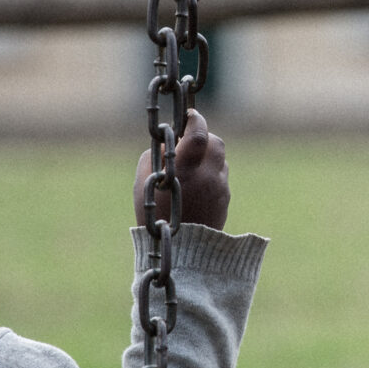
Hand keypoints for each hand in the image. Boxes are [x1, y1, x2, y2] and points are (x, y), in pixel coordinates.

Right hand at [134, 109, 229, 230]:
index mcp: (185, 168)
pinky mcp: (225, 200)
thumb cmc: (155, 214)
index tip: (190, 116)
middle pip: (215, 141)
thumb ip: (158, 155)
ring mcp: (219, 188)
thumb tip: (171, 142)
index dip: (195, 119)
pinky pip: (221, 177)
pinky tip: (196, 186)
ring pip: (220, 159)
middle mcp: (207, 175)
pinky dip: (211, 174)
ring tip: (191, 169)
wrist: (178, 252)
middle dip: (204, 137)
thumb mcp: (144, 182)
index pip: (199, 131)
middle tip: (190, 143)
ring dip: (208, 157)